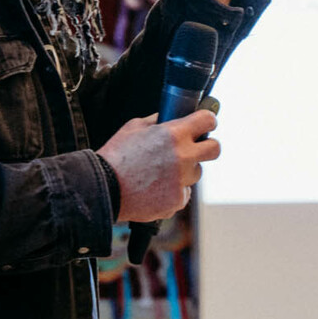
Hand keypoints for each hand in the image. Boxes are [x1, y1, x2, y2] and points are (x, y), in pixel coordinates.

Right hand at [97, 109, 220, 222]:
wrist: (103, 188)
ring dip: (185, 171)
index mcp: (174, 134)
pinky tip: (155, 188)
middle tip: (194, 148)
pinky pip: (183, 193)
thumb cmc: (116, 156)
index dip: (207, 121)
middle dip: (207, 146)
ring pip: (196, 172)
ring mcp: (182, 180)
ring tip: (160, 173)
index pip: (208, 120)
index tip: (204, 124)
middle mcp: (183, 157)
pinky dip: (174, 191)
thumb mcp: (134, 127)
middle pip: (215, 149)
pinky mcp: (177, 200)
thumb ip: (158, 121)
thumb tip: (173, 118)